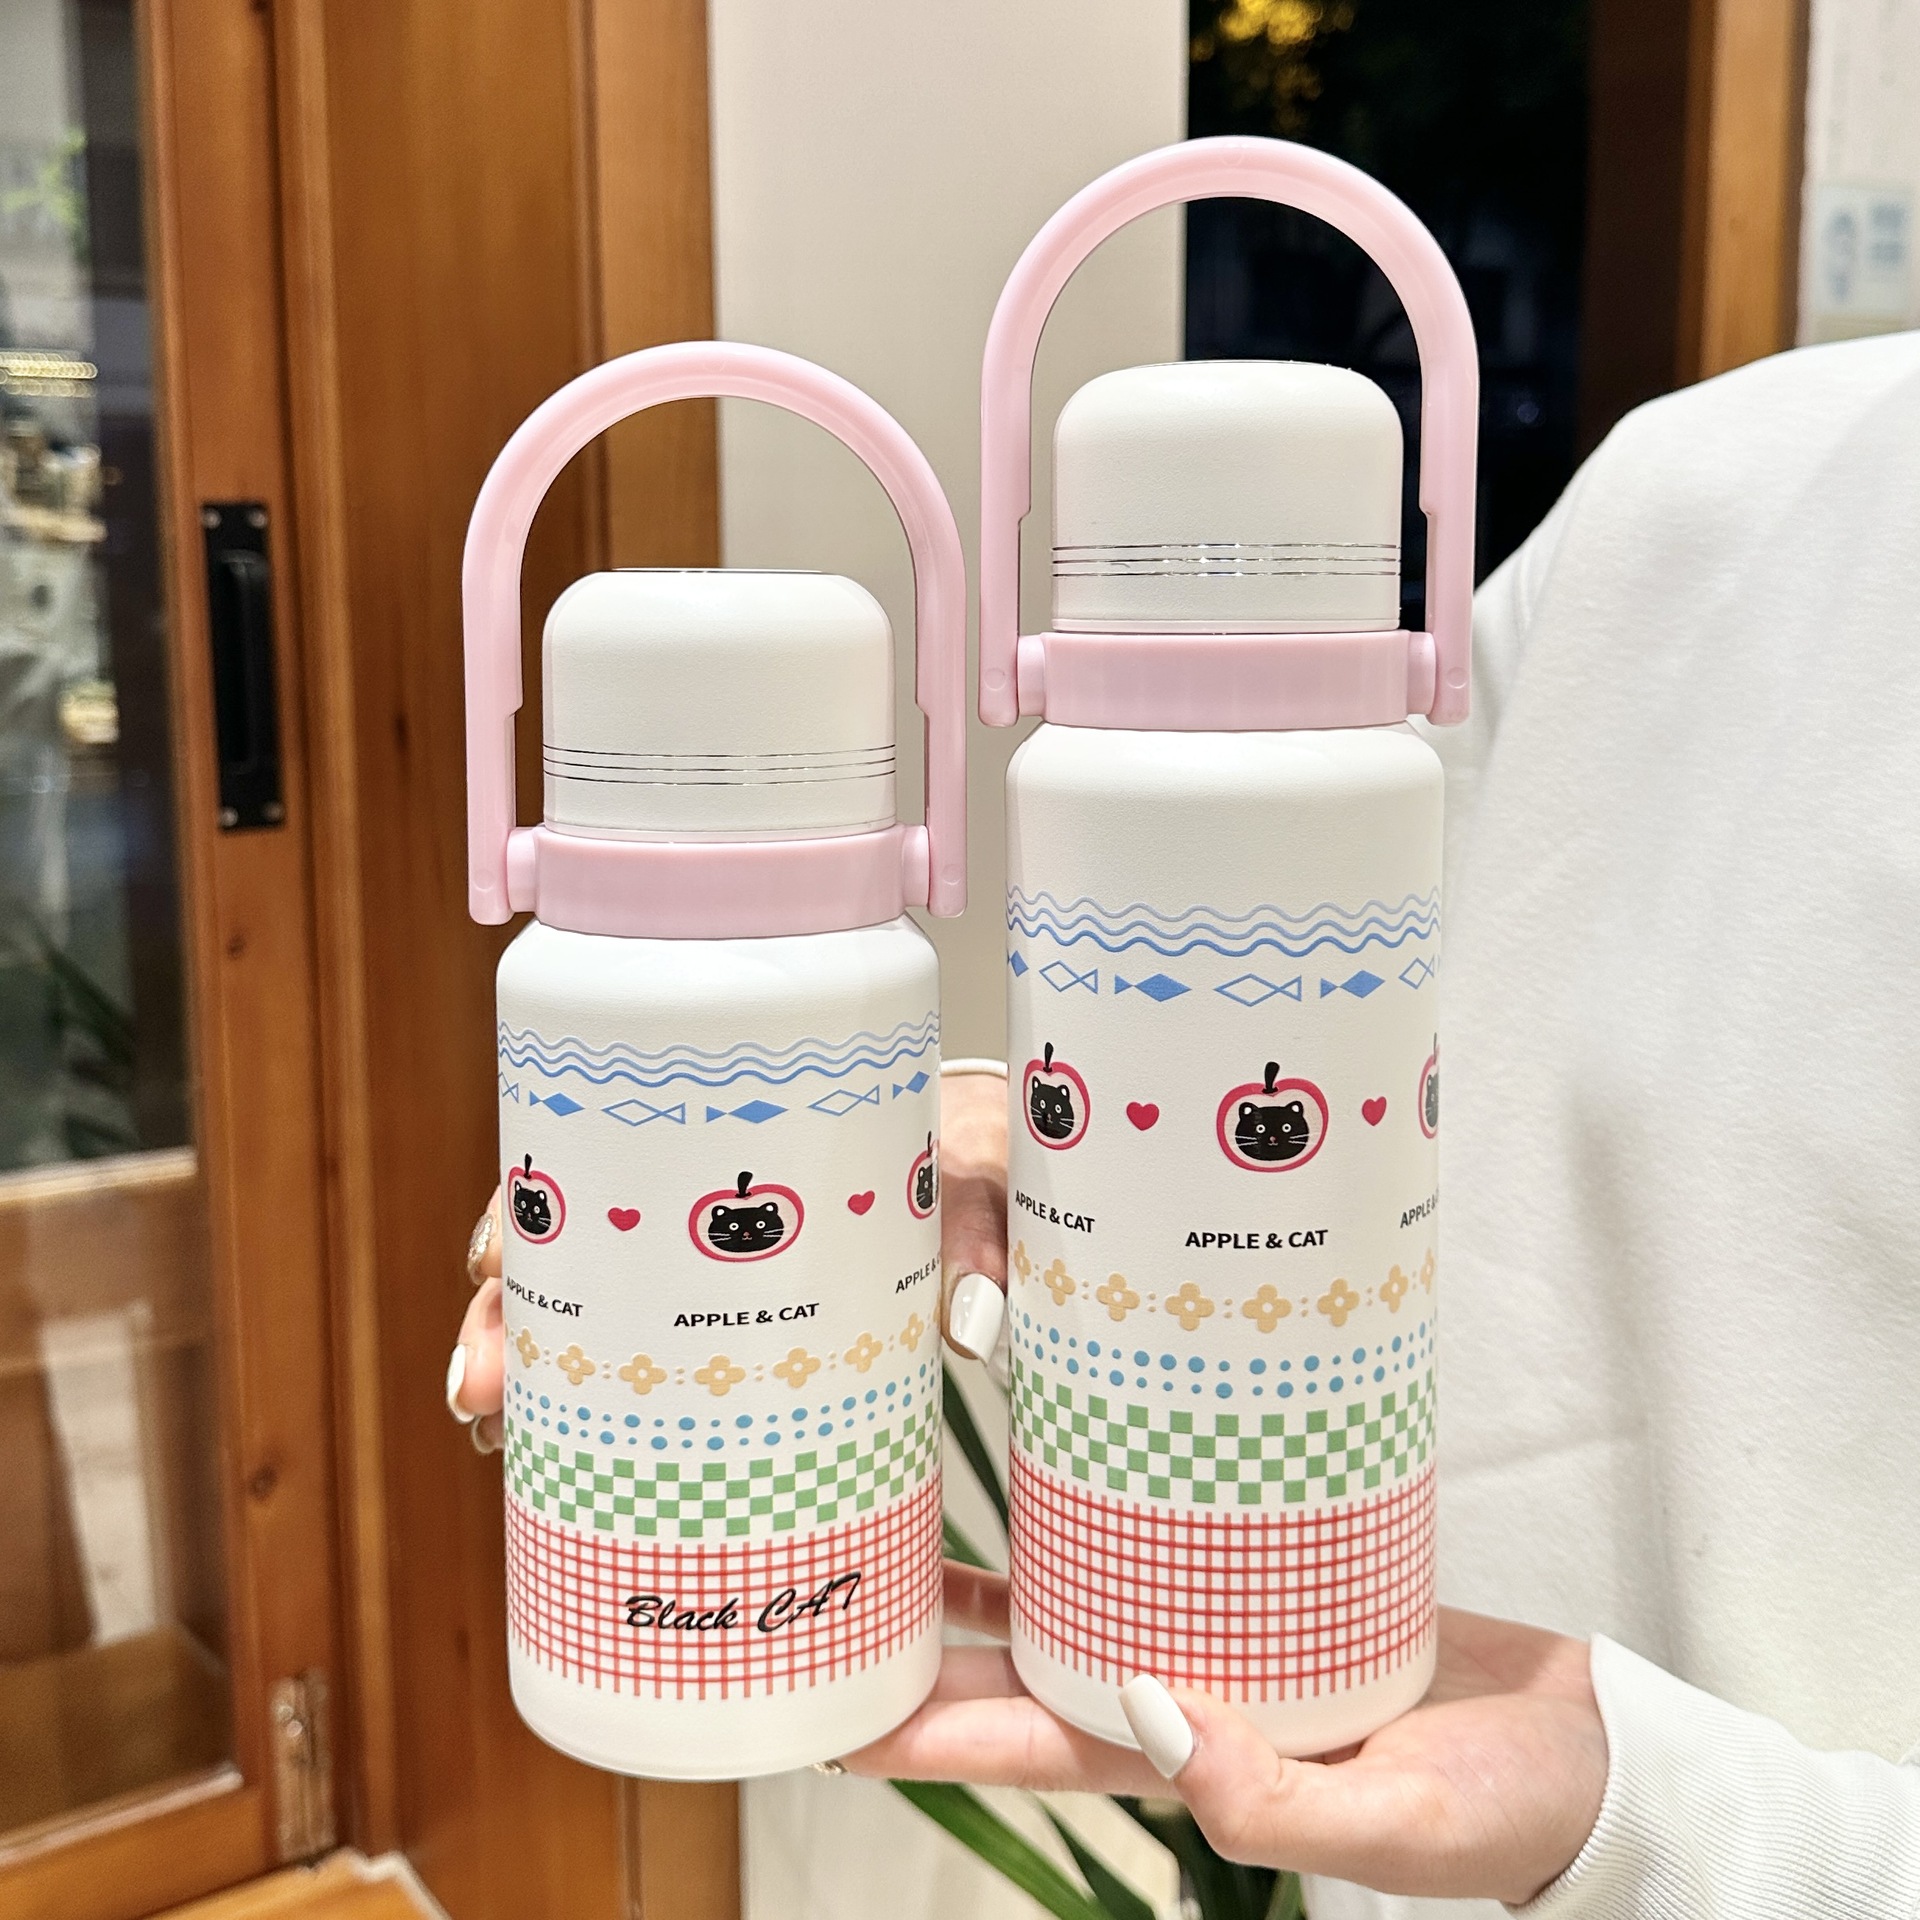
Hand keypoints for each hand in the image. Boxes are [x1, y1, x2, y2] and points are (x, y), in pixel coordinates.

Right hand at [446, 1067, 1012, 1446]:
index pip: (591, 1159)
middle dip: (501, 1320)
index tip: (491, 1265)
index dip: (524, 1211)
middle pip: (561, 1249)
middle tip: (481, 1394)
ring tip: (493, 1435)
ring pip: (576, 1312)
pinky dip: (578, 1403)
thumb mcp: (968, 1182)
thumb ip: (972, 1242)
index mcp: (728, 1139)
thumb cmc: (961, 1160)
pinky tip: (544, 1456)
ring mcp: (695, 1268)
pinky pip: (627, 1359)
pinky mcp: (719, 1325)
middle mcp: (687, 1202)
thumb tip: (974, 1329)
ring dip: (522, 1372)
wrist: (983, 1168)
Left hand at [848, 1567, 1606, 1907]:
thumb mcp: (1403, 1819)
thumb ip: (1274, 1794)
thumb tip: (1154, 1718)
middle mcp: (1193, 1715)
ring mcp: (1226, 1655)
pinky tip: (1066, 1489)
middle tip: (839, 1608)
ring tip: (912, 1547)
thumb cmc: (1511, 1806)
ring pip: (1082, 1619)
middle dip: (932, 1662)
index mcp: (1199, 1777)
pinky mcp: (1271, 1599)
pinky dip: (1106, 1533)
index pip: (1030, 1754)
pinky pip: (1162, 1563)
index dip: (928, 1737)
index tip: (836, 1709)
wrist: (1593, 1749)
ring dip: (996, 1598)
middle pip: (1028, 1686)